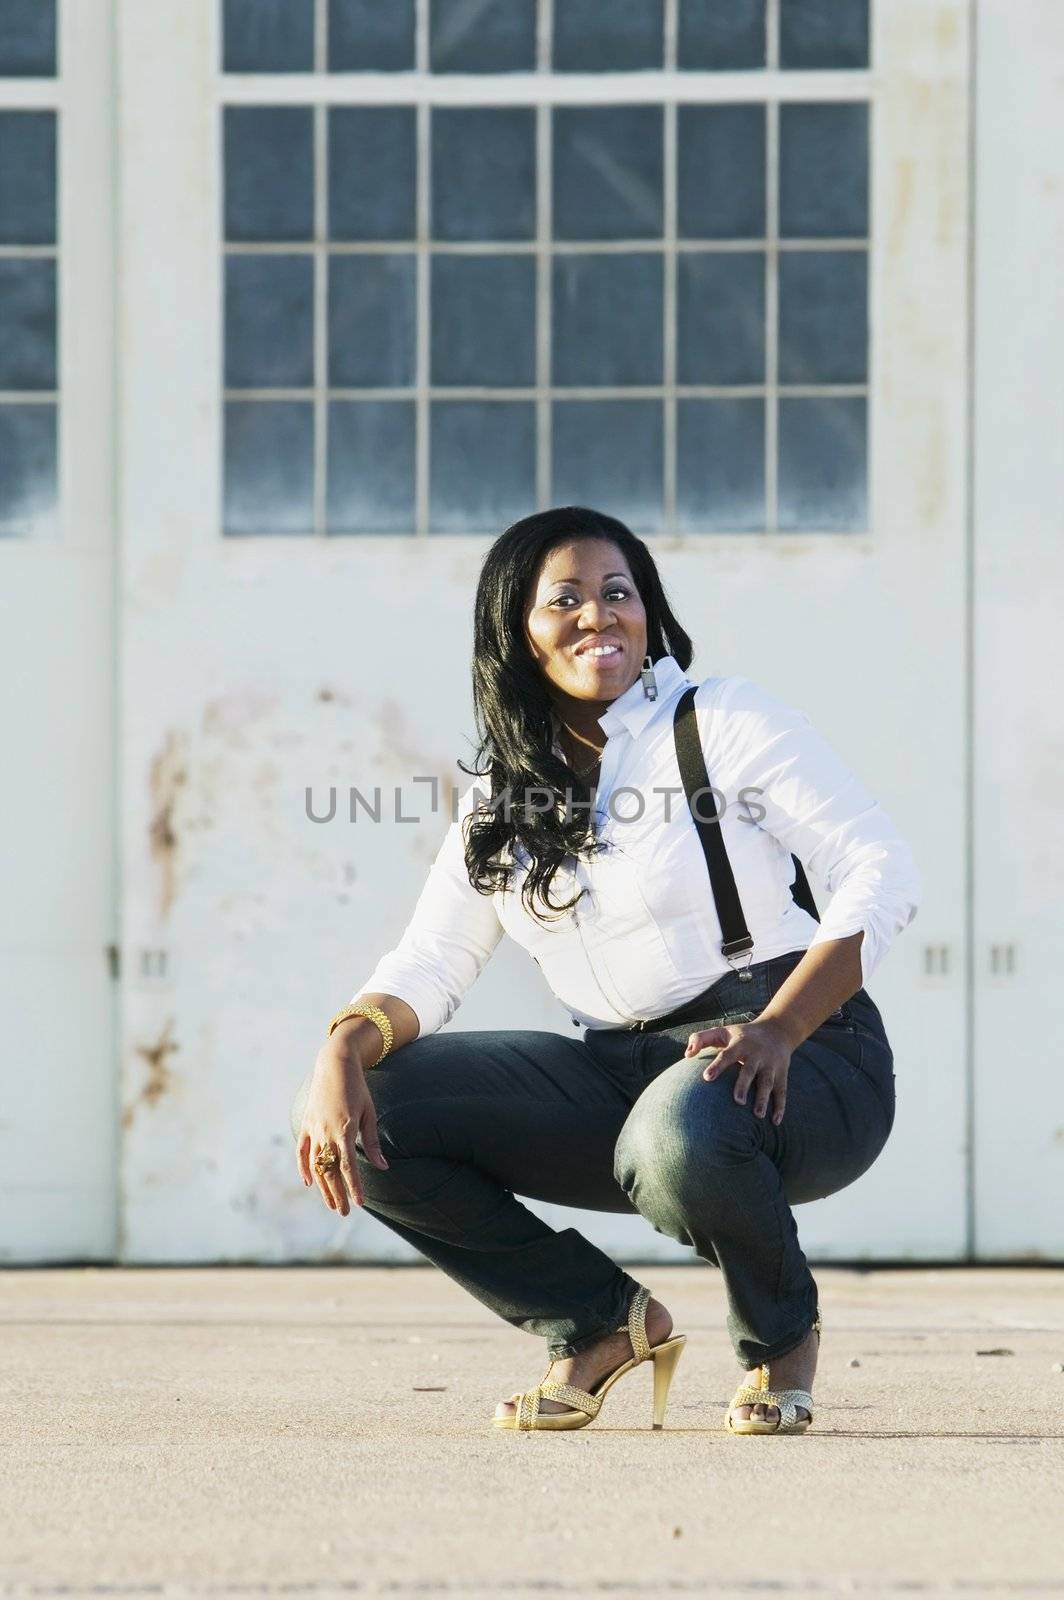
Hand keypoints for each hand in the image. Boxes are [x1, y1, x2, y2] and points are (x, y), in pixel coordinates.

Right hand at [295, 1042, 389, 1215]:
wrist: (335, 1064)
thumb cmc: (358, 1088)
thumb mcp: (369, 1113)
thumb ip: (373, 1142)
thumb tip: (383, 1167)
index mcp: (345, 1129)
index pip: (349, 1166)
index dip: (354, 1186)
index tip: (360, 1203)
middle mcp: (327, 1132)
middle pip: (330, 1170)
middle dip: (338, 1193)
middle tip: (345, 1212)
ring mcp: (314, 1128)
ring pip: (316, 1165)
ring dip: (323, 1187)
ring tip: (332, 1204)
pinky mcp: (307, 1124)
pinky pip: (302, 1151)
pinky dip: (304, 1167)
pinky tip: (309, 1183)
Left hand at [683, 1019, 794, 1125]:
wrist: (778, 1030)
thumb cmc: (742, 1035)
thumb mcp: (722, 1031)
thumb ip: (700, 1039)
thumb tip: (686, 1055)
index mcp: (740, 1044)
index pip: (727, 1054)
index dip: (717, 1066)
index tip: (706, 1077)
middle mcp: (757, 1054)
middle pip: (749, 1070)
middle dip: (744, 1085)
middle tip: (737, 1101)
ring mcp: (771, 1065)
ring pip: (767, 1083)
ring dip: (764, 1099)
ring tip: (758, 1115)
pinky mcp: (782, 1074)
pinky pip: (782, 1091)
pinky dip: (780, 1107)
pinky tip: (775, 1122)